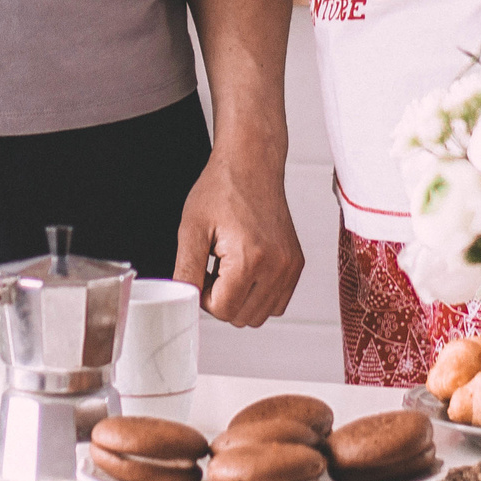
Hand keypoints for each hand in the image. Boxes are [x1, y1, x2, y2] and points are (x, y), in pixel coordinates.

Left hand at [175, 145, 302, 327]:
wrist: (252, 163)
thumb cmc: (222, 188)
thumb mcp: (191, 228)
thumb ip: (185, 270)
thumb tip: (184, 302)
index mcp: (250, 259)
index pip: (222, 311)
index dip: (205, 296)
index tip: (203, 271)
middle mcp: (277, 266)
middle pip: (242, 318)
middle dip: (223, 300)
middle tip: (214, 267)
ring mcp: (290, 267)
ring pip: (261, 315)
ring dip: (241, 300)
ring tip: (230, 267)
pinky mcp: (296, 264)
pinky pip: (277, 302)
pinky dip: (259, 295)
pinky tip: (246, 269)